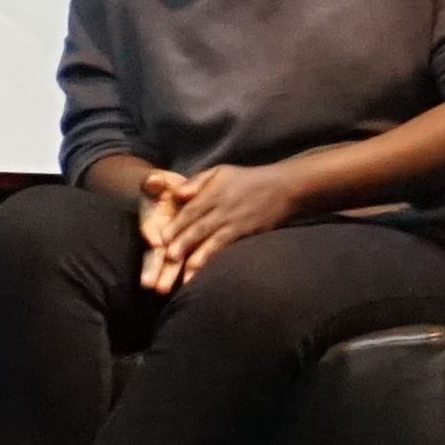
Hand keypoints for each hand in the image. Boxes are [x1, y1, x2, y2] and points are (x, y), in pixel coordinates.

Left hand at [141, 161, 298, 289]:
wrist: (284, 188)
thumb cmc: (247, 179)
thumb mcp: (220, 172)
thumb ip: (196, 182)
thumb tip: (177, 194)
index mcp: (214, 193)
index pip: (191, 210)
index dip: (176, 224)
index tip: (160, 238)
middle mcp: (223, 209)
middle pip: (199, 227)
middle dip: (183, 242)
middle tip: (167, 257)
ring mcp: (235, 223)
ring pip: (212, 241)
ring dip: (198, 256)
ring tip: (185, 270)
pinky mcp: (245, 234)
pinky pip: (227, 248)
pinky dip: (215, 260)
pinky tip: (204, 272)